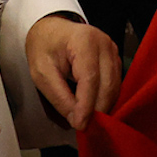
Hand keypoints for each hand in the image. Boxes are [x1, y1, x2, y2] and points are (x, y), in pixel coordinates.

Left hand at [25, 14, 120, 129]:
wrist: (51, 31)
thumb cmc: (45, 46)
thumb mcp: (41, 73)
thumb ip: (59, 96)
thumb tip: (76, 118)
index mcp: (84, 41)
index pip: (90, 79)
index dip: (86, 106)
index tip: (80, 125)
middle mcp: (104, 44)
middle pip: (107, 85)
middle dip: (96, 109)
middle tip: (82, 126)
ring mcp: (112, 50)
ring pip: (114, 87)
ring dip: (102, 106)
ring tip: (85, 118)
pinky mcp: (114, 59)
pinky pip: (115, 84)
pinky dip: (105, 98)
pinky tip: (92, 106)